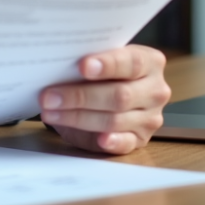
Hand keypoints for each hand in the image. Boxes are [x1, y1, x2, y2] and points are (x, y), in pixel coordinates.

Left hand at [38, 45, 169, 154]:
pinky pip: (126, 143)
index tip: (83, 66)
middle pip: (119, 95)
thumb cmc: (100, 74)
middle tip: (50, 95)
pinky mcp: (140, 140)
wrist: (105, 95)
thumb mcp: (98, 61)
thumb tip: (60, 62)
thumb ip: (90, 61)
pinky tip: (99, 139)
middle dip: (80, 96)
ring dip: (78, 117)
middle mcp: (155, 90)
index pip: (131, 63)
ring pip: (114, 119)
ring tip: (51, 112)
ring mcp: (150, 117)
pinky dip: (111, 141)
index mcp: (150, 62)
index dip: (107, 64)